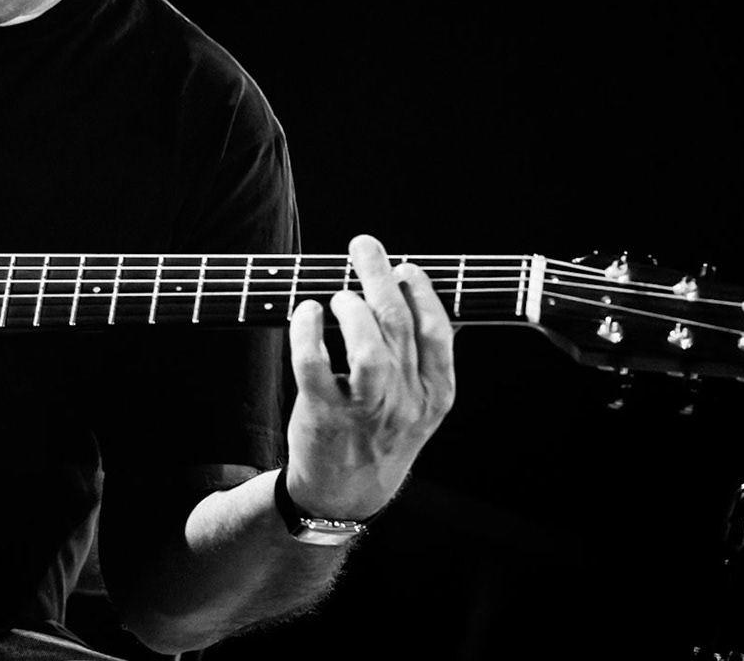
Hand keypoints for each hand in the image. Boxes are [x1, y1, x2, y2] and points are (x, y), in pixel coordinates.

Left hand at [283, 233, 454, 520]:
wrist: (345, 496)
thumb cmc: (378, 437)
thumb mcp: (417, 406)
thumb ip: (420, 360)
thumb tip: (410, 296)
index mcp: (434, 397)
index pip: (437, 334)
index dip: (422, 294)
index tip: (405, 268)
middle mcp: (405, 403)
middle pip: (399, 328)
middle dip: (381, 278)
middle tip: (364, 246)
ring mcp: (366, 411)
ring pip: (369, 350)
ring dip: (353, 310)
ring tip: (338, 295)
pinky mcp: (325, 415)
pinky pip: (315, 366)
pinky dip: (308, 333)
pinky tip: (306, 313)